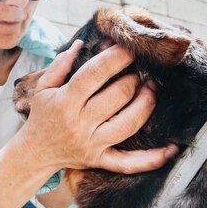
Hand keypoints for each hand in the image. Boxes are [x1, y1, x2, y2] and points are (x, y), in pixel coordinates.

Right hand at [20, 40, 177, 173]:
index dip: (116, 57)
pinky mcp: (101, 161)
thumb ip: (60, 64)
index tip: (129, 47)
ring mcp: (92, 144)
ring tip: (152, 89)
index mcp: (65, 102)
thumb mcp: (42, 87)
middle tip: (140, 69)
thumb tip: (80, 43)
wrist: (34, 153)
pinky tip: (171, 149)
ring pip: (129, 124)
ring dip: (146, 103)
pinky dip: (152, 159)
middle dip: (133, 78)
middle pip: (117, 96)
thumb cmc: (42, 115)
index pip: (95, 74)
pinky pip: (130, 163)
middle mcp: (80, 124)